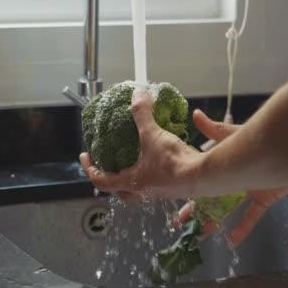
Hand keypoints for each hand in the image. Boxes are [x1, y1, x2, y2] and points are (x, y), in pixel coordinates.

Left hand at [80, 87, 203, 198]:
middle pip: (120, 190)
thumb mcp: (153, 135)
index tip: (85, 157)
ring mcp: (159, 193)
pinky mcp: (173, 189)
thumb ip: (142, 114)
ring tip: (134, 160)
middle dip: (112, 178)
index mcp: (131, 182)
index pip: (101, 180)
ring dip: (133, 177)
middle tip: (109, 164)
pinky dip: (152, 174)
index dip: (90, 168)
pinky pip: (156, 184)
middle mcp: (143, 192)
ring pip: (138, 189)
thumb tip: (137, 94)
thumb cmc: (173, 162)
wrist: (202, 177)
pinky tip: (158, 160)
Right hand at [177, 110, 287, 245]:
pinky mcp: (263, 197)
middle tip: (182, 222)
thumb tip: (196, 115)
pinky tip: (233, 240)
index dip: (189, 186)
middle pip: (211, 196)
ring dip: (214, 220)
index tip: (176, 196)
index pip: (202, 175)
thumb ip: (213, 129)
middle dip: (197, 208)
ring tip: (201, 234)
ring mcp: (248, 188)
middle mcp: (234, 176)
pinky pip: (252, 215)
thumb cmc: (258, 139)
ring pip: (228, 208)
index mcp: (224, 161)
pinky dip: (243, 228)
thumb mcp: (230, 136)